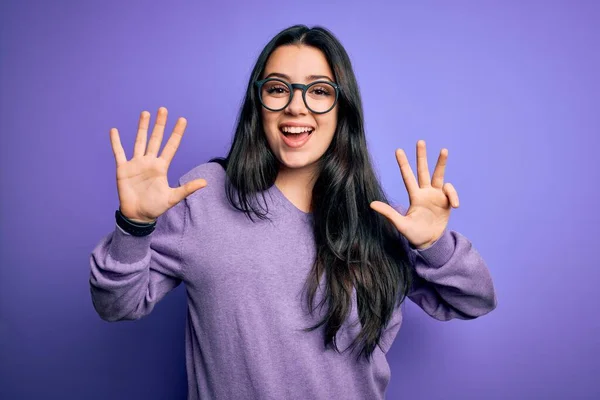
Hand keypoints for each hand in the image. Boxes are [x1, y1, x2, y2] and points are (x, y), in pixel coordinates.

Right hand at [109, 107, 206, 222]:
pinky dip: (116, 142)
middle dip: (160, 125)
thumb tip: (205, 182)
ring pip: (140, 141)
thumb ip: (187, 188)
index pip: (171, 146)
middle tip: (163, 109)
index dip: (176, 133)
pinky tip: (114, 131)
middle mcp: (149, 162)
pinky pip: (119, 153)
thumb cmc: (155, 207)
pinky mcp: (123, 169)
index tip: (182, 120)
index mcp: (161, 167)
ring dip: (142, 128)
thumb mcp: (173, 197)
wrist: (137, 215)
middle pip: (156, 139)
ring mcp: (136, 164)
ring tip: (145, 113)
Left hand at [370, 140, 458, 249]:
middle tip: (420, 141)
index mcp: (414, 196)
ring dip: (441, 163)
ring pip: (439, 175)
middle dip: (421, 156)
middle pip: (423, 171)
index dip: (403, 164)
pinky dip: (453, 195)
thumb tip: (371, 204)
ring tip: (444, 150)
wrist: (430, 242)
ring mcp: (437, 196)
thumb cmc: (413, 234)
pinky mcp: (447, 202)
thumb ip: (388, 213)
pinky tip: (455, 205)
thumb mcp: (400, 224)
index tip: (398, 150)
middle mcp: (425, 193)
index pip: (408, 177)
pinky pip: (451, 193)